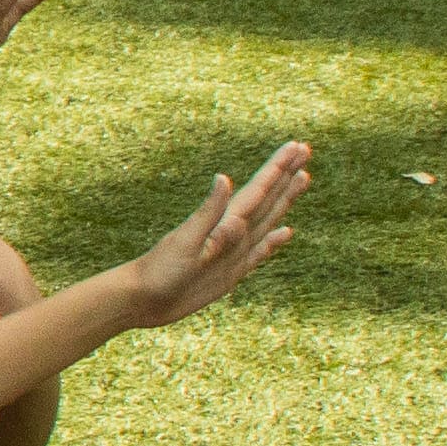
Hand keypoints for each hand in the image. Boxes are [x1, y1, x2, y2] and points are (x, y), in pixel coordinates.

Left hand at [113, 140, 312, 328]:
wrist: (142, 299)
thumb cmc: (160, 269)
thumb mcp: (186, 240)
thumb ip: (209, 212)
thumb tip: (224, 178)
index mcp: (223, 221)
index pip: (258, 189)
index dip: (278, 168)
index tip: (297, 146)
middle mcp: (231, 232)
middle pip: (266, 198)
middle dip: (285, 175)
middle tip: (304, 150)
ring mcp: (233, 250)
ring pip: (267, 219)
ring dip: (285, 199)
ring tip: (302, 178)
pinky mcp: (232, 271)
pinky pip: (260, 252)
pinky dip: (274, 241)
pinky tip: (286, 231)